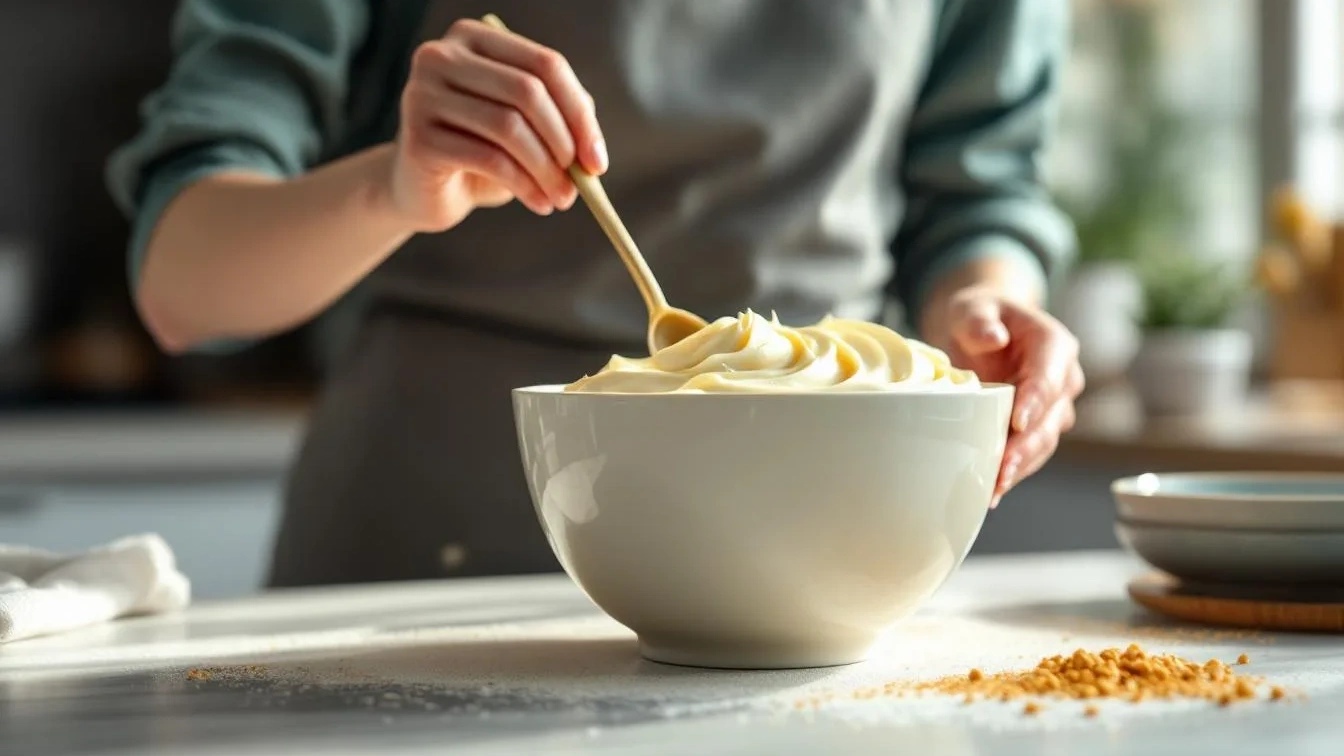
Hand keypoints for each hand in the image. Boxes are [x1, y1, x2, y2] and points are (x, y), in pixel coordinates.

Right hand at [389, 18, 606, 230]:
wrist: (424, 190)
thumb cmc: (482, 152)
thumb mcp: (525, 126)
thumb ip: (561, 120)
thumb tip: (592, 150)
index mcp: (474, 38)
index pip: (544, 64)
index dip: (579, 113)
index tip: (598, 159)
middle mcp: (441, 56)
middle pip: (527, 91)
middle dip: (564, 142)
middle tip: (582, 181)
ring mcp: (422, 94)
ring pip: (508, 126)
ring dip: (546, 170)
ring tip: (562, 198)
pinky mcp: (418, 138)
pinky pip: (488, 159)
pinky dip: (524, 185)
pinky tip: (538, 203)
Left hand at [935, 284, 1084, 506]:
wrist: (982, 329)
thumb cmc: (980, 315)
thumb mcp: (972, 307)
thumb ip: (979, 319)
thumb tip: (992, 339)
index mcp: (1054, 345)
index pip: (1049, 377)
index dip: (1035, 402)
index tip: (1017, 424)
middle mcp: (1063, 378)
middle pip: (1050, 418)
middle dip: (1025, 447)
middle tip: (1001, 470)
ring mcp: (1054, 406)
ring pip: (1044, 442)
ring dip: (1020, 466)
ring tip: (994, 488)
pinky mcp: (1038, 426)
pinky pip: (1030, 452)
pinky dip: (1013, 470)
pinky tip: (991, 491)